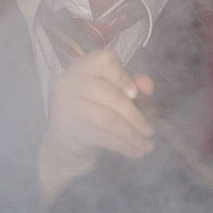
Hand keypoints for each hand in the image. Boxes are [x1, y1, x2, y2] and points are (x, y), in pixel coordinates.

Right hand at [39, 49, 155, 198]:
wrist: (62, 143)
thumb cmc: (92, 113)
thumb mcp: (111, 96)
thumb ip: (131, 86)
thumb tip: (148, 85)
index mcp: (82, 67)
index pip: (104, 60)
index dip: (123, 76)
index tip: (135, 94)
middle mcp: (70, 82)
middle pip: (112, 95)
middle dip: (136, 116)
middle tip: (150, 131)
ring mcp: (66, 105)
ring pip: (109, 119)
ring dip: (133, 135)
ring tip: (147, 146)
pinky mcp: (68, 128)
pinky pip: (103, 137)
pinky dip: (123, 146)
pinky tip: (136, 152)